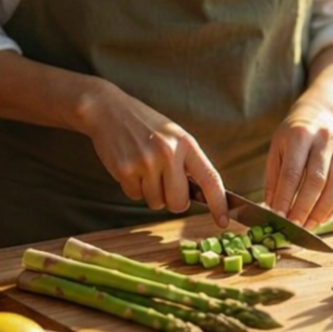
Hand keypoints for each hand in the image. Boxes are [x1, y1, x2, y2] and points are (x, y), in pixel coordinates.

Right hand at [79, 79, 228, 226]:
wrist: (109, 110)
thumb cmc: (146, 125)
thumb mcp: (174, 135)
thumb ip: (187, 162)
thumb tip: (203, 197)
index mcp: (186, 143)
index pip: (210, 178)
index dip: (219, 203)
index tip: (223, 221)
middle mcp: (168, 153)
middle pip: (178, 203)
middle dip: (172, 200)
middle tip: (163, 181)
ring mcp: (145, 162)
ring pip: (156, 202)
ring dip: (150, 192)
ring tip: (143, 166)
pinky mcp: (125, 170)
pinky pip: (135, 196)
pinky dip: (133, 187)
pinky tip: (130, 165)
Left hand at [264, 100, 332, 228]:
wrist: (319, 115)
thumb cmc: (292, 136)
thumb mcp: (277, 149)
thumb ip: (275, 179)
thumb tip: (273, 209)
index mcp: (300, 135)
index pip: (292, 172)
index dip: (285, 197)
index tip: (278, 217)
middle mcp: (323, 139)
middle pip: (316, 180)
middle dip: (304, 208)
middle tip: (294, 226)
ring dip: (322, 210)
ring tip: (309, 226)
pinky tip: (323, 217)